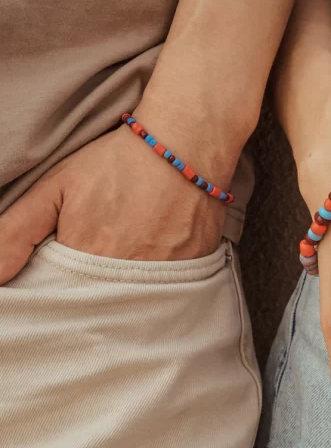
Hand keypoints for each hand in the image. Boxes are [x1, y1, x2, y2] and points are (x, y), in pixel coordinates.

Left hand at [0, 119, 237, 283]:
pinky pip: (174, 289)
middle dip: (98, 292)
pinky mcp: (196, 267)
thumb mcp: (56, 186)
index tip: (71, 270)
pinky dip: (164, 282)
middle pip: (104, 304)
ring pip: (140, 300)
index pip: (65, 300)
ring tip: (133, 254)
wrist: (185, 143)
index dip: (65, 289)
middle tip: (106, 258)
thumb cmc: (119, 161)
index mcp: (88, 258)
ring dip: (131, 289)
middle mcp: (129, 274)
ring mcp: (167, 273)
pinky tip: (161, 254)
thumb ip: (15, 232)